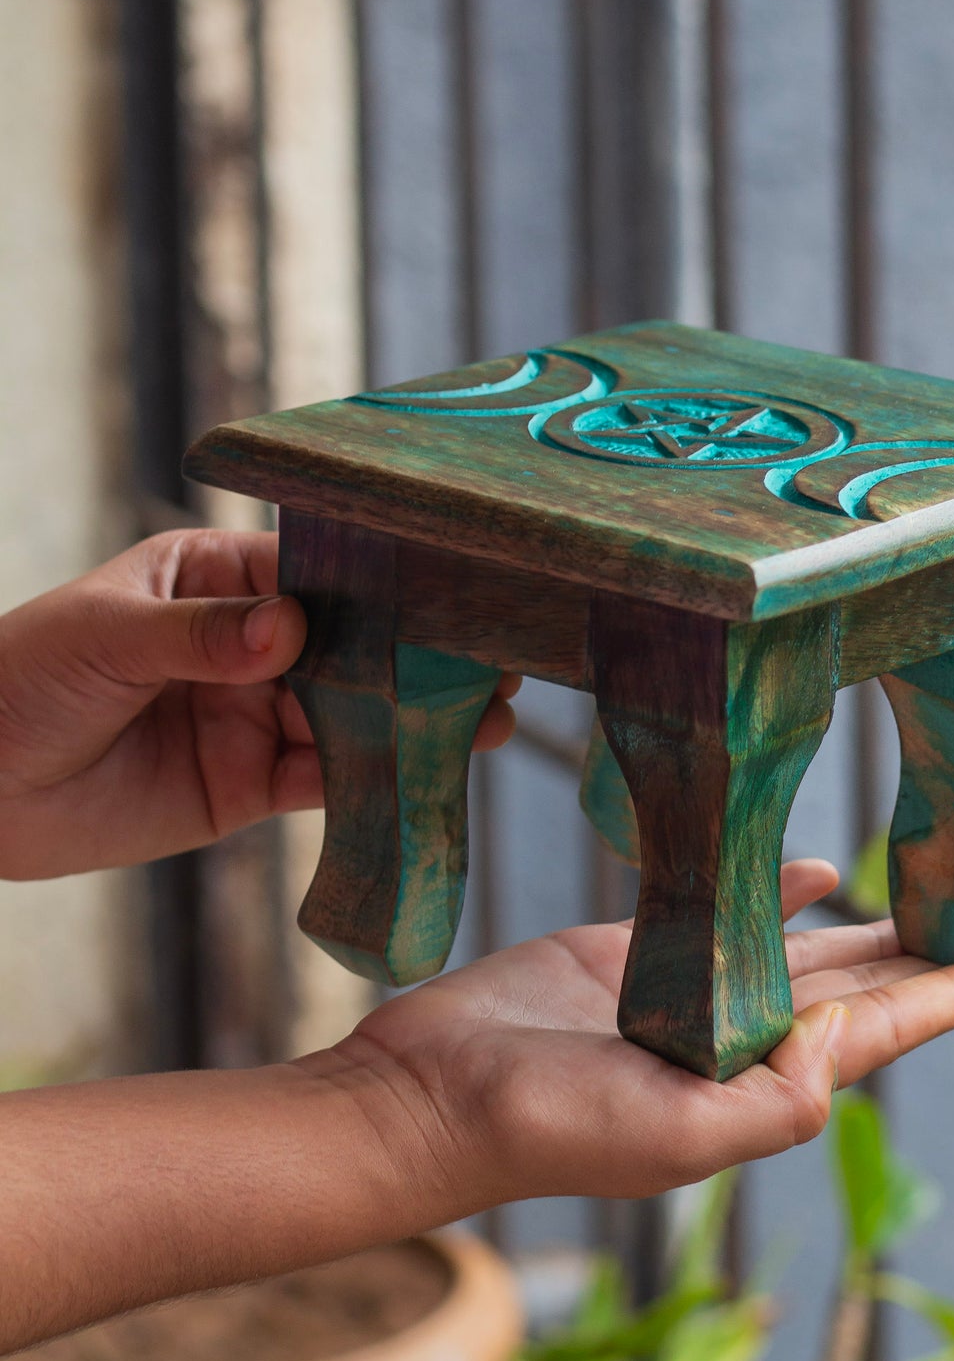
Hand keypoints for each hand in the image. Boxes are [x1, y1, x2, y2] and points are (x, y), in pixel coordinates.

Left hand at [0, 529, 518, 878]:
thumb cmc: (18, 680)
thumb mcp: (103, 637)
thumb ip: (200, 635)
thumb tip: (291, 630)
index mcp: (216, 579)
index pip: (315, 575)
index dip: (383, 587)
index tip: (449, 594)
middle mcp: (249, 643)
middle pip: (353, 648)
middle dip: (421, 657)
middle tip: (498, 662)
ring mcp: (255, 715)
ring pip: (353, 715)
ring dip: (417, 721)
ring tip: (489, 720)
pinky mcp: (250, 785)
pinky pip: (325, 780)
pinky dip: (375, 780)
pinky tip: (430, 774)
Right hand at [327, 859, 953, 1213]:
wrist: (427, 1094)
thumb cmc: (542, 1126)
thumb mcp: (674, 1135)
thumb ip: (777, 1099)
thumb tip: (856, 1032)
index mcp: (755, 1086)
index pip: (876, 1034)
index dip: (942, 999)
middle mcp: (732, 1038)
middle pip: (850, 990)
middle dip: (915, 958)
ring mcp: (685, 990)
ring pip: (795, 949)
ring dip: (858, 927)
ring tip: (914, 894)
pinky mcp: (632, 946)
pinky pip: (721, 908)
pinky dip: (772, 891)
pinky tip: (815, 869)